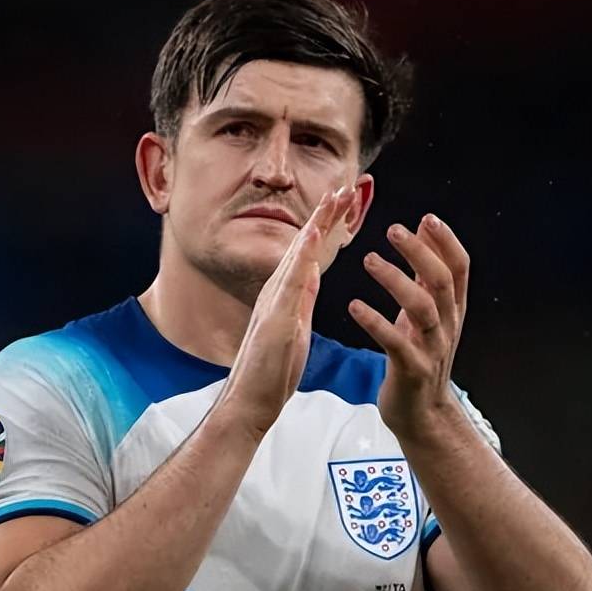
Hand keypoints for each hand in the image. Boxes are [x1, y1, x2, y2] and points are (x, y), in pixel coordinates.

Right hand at [215, 184, 357, 438]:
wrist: (248, 404)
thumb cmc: (270, 373)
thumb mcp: (295, 329)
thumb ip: (301, 301)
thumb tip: (312, 275)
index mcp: (285, 297)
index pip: (307, 255)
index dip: (324, 227)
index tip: (342, 204)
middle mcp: (275, 294)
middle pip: (302, 246)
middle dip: (322, 215)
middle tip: (342, 187)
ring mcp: (273, 305)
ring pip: (295, 256)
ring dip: (314, 225)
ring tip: (332, 200)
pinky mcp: (274, 321)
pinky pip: (289, 283)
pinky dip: (299, 257)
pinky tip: (311, 236)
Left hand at [348, 213, 469, 440]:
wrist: (421, 414)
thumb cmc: (418, 358)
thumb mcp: (427, 315)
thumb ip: (426, 277)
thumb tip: (425, 233)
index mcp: (452, 310)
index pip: (459, 268)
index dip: (446, 242)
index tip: (427, 218)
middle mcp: (447, 326)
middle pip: (441, 281)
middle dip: (420, 253)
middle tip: (393, 229)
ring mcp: (432, 349)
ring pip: (422, 308)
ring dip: (396, 280)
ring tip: (368, 259)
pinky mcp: (411, 369)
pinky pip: (395, 343)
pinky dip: (374, 322)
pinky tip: (354, 306)